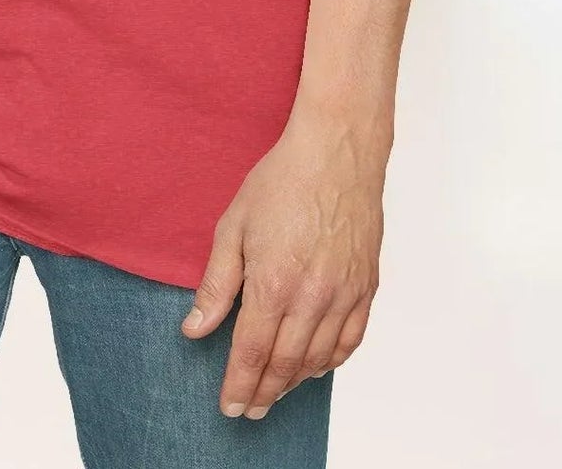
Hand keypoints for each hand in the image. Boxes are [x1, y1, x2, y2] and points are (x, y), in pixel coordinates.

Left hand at [180, 108, 384, 418]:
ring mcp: (344, 294)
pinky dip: (331, 361)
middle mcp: (312, 297)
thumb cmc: (282, 180)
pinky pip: (351, 340)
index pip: (251, 353)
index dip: (238, 386)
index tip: (229, 407)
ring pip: (319, 359)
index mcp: (274, 282)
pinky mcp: (366, 287)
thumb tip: (195, 328)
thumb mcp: (233, 226)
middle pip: (285, 364)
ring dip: (295, 382)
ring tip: (275, 390)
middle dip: (263, 393)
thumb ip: (217, 284)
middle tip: (249, 409)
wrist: (336, 151)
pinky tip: (316, 365)